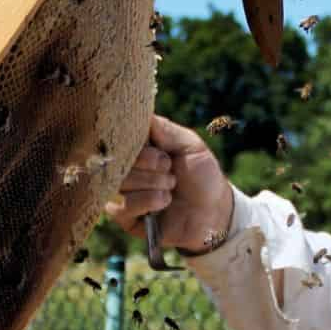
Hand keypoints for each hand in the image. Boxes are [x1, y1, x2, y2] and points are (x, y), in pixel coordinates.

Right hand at [105, 115, 234, 252]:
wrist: (214, 212)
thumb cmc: (202, 175)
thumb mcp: (190, 145)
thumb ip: (166, 130)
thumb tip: (141, 113)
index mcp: (139, 147)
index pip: (119, 137)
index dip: (136, 143)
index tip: (160, 151)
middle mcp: (126, 167)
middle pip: (116, 160)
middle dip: (149, 166)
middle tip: (170, 169)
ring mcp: (122, 192)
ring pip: (119, 183)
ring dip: (150, 184)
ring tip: (170, 187)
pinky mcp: (124, 217)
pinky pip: (120, 207)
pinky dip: (146, 202)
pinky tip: (164, 202)